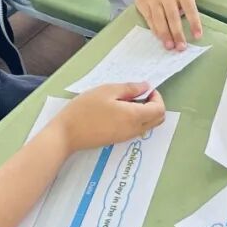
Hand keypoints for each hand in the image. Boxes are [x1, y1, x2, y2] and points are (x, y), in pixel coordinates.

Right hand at [52, 84, 166, 152]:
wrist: (66, 134)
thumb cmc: (85, 109)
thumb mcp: (107, 91)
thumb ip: (130, 88)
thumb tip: (146, 87)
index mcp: (134, 116)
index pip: (160, 109)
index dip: (157, 97)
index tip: (145, 89)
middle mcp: (134, 129)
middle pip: (158, 119)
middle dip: (154, 105)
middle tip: (139, 94)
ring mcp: (126, 137)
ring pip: (148, 125)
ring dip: (145, 112)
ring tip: (125, 100)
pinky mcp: (118, 140)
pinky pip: (136, 129)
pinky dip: (136, 119)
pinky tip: (118, 110)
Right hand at [130, 0, 202, 49]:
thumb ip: (187, 2)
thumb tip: (186, 22)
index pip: (190, 9)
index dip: (194, 23)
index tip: (197, 36)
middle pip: (173, 17)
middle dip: (177, 34)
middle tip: (181, 48)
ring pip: (159, 20)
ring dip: (165, 35)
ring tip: (169, 47)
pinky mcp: (143, 4)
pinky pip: (150, 20)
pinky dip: (155, 30)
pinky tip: (160, 38)